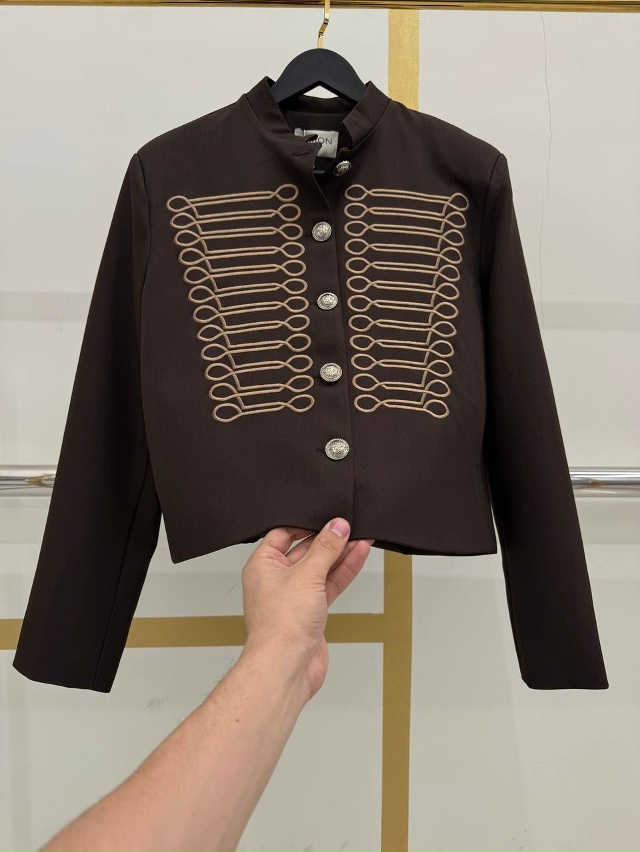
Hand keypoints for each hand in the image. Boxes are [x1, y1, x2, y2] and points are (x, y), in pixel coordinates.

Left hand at [240, 518, 373, 701]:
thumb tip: (337, 527)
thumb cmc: (280, 625)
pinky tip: (358, 556)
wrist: (287, 665)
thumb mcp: (307, 574)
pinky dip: (343, 571)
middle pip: (305, 550)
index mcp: (262, 566)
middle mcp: (276, 580)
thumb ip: (325, 548)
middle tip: (348, 526)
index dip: (304, 525)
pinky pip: (328, 584)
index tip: (325, 517)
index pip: (282, 534)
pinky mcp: (311, 611)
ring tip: (360, 538)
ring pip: (320, 568)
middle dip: (328, 540)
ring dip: (340, 555)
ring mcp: (294, 596)